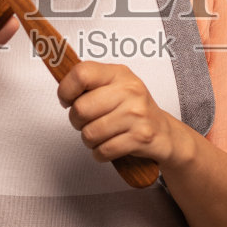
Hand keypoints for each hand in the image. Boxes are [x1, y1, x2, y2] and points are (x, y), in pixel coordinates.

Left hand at [58, 61, 187, 167]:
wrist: (164, 133)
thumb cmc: (133, 110)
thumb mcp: (115, 87)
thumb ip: (89, 84)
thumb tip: (62, 90)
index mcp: (119, 74)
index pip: (81, 73)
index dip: (66, 90)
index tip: (67, 100)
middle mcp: (130, 90)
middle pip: (81, 108)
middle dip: (77, 121)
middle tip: (87, 122)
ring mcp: (136, 114)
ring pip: (90, 133)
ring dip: (90, 140)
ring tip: (101, 135)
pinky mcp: (140, 137)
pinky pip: (103, 150)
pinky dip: (100, 153)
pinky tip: (109, 146)